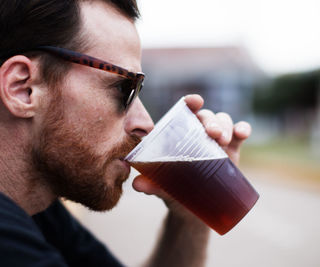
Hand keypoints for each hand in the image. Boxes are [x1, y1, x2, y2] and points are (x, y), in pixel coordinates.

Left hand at [132, 94, 251, 216]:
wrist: (191, 210)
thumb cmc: (172, 191)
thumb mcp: (160, 187)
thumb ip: (150, 184)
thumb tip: (137, 184)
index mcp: (178, 136)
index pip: (183, 112)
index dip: (190, 102)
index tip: (196, 101)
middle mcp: (197, 134)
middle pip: (205, 117)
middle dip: (210, 121)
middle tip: (211, 134)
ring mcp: (215, 142)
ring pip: (223, 121)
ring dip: (224, 126)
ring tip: (222, 140)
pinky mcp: (232, 151)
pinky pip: (239, 134)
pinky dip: (242, 129)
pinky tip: (242, 133)